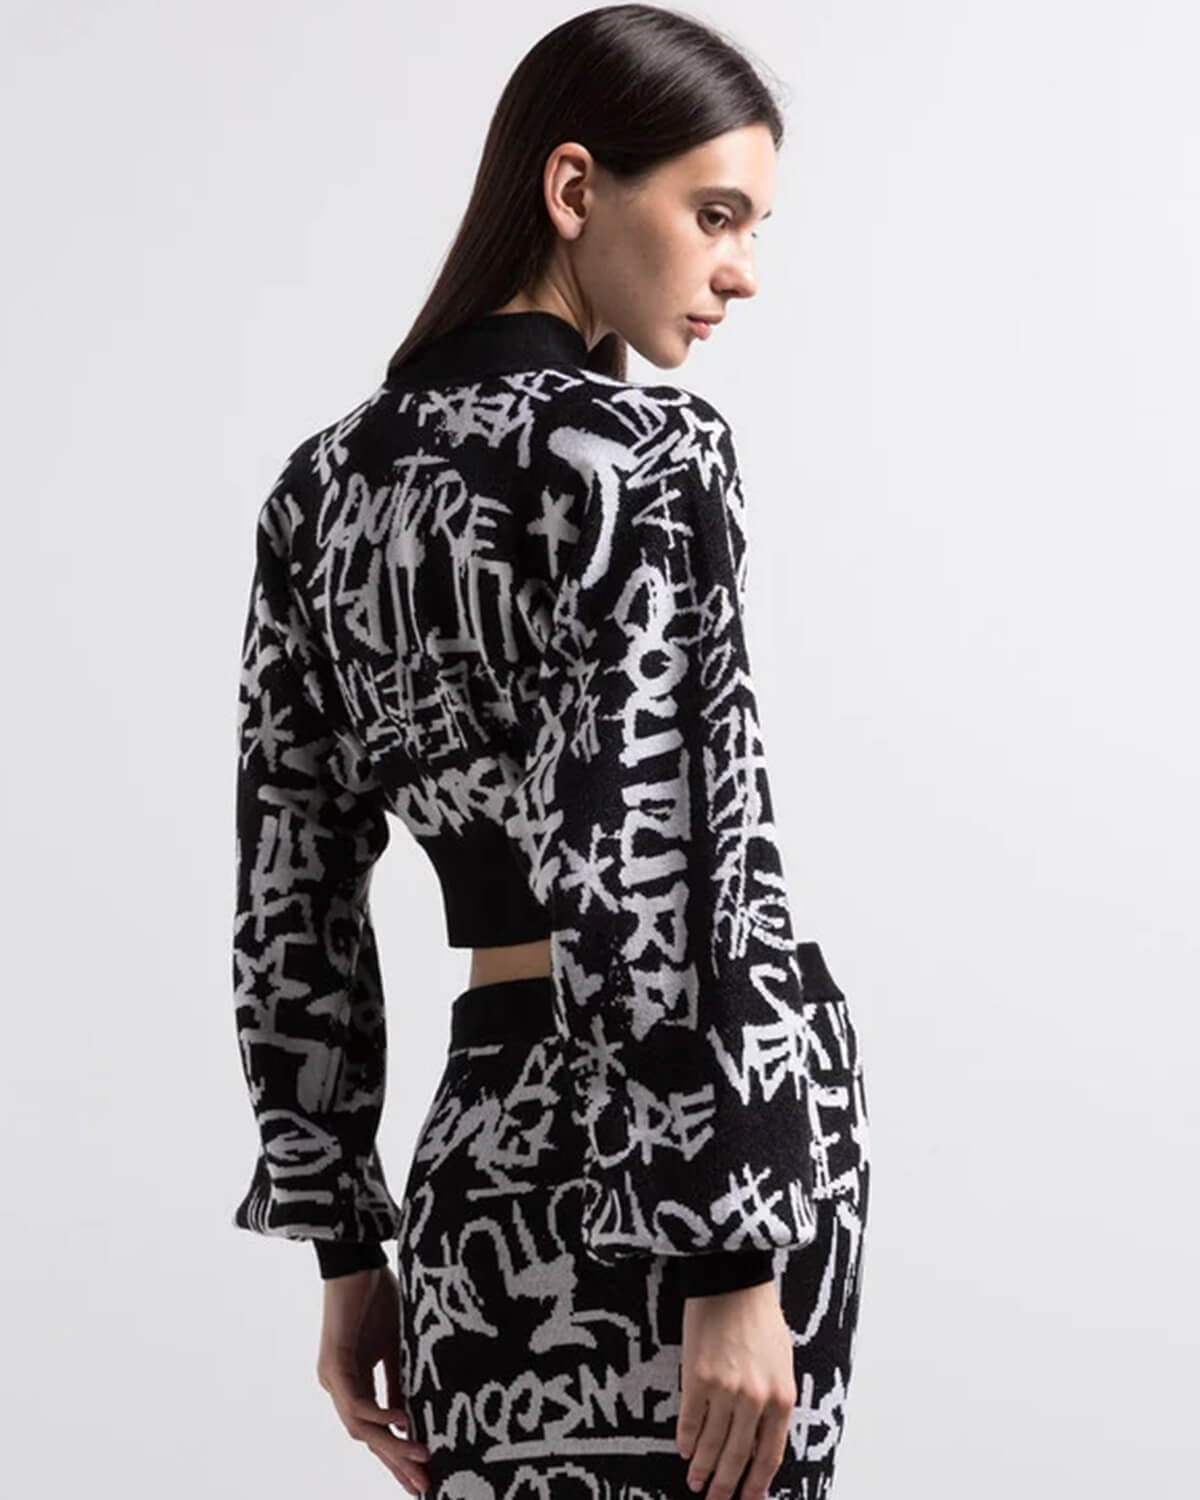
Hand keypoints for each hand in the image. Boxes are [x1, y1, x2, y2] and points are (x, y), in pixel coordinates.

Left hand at [315, 1265, 429, 1494]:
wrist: (356, 1263)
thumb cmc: (377, 1297)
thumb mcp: (395, 1345)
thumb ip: (399, 1379)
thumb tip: (414, 1415)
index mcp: (355, 1383)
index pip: (376, 1430)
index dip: (398, 1455)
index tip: (421, 1478)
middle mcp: (340, 1388)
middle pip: (368, 1438)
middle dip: (396, 1464)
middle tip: (423, 1487)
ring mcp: (333, 1379)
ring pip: (360, 1428)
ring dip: (391, 1446)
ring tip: (421, 1457)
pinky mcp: (334, 1364)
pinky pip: (356, 1402)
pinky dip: (379, 1415)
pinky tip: (402, 1421)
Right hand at [676, 1280, 795, 1499]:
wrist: (733, 1280)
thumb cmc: (761, 1318)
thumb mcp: (782, 1362)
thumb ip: (774, 1400)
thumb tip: (762, 1436)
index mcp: (781, 1398)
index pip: (769, 1456)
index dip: (756, 1483)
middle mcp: (754, 1400)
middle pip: (737, 1456)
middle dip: (724, 1484)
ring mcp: (724, 1390)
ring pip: (711, 1443)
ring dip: (702, 1467)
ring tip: (695, 1482)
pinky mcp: (696, 1377)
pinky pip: (690, 1419)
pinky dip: (686, 1439)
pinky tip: (683, 1450)